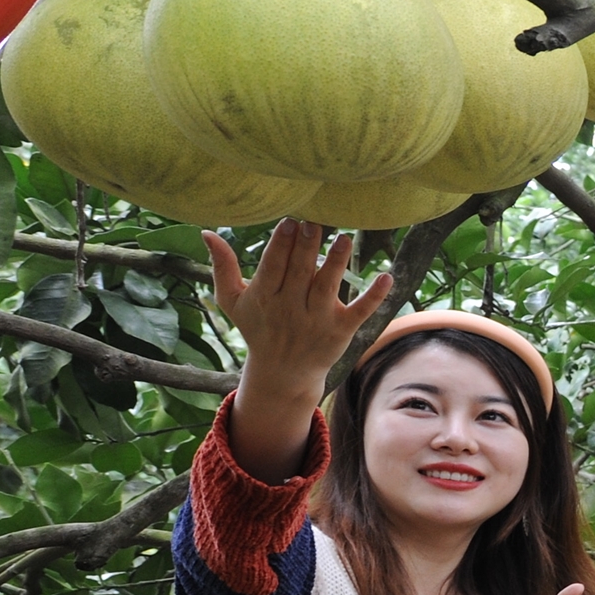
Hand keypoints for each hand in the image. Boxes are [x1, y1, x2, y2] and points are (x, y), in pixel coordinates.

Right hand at [208, 218, 395, 395]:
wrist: (283, 372)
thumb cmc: (258, 328)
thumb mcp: (232, 301)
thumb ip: (222, 267)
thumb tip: (207, 232)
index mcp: (264, 298)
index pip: (273, 267)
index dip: (281, 245)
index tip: (290, 222)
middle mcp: (290, 309)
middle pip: (300, 273)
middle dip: (307, 247)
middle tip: (316, 221)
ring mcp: (317, 320)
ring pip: (328, 287)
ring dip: (337, 263)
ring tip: (344, 238)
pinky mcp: (341, 330)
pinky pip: (360, 311)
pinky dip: (374, 296)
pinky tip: (387, 276)